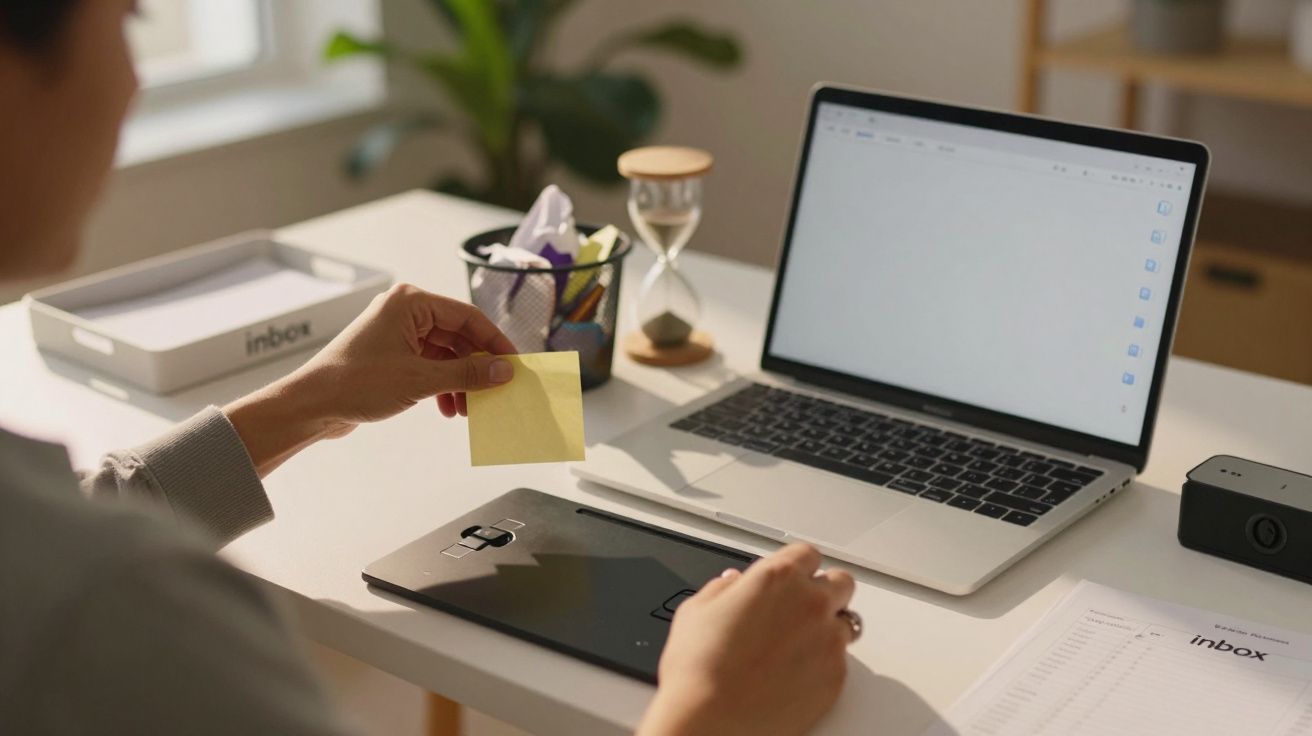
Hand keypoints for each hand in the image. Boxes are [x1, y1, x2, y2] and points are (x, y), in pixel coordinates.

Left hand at [224, 283, 516, 475]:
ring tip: (468, 408)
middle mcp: (404, 312)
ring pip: (445, 354)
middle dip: (476, 367)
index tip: (513, 365)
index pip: (467, 317)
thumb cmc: (355, 383)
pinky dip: (443, 385)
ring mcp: (397, 334)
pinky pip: (430, 366)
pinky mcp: (392, 355)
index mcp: (410, 302)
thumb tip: (503, 370)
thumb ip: (467, 373)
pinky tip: (447, 408)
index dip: (494, 342)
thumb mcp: (420, 379)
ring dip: (460, 380)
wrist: (311, 405)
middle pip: (458, 335)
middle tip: (494, 390)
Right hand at [638, 544, 855, 735]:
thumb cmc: (698, 669)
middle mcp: (810, 603)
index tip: (791, 576)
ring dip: (828, 627)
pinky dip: (824, 662)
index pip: (807, 553)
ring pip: (846, 621)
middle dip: (824, 591)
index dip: (797, 565)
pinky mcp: (836, 676)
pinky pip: (841, 659)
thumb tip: (732, 585)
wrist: (710, 720)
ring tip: (798, 645)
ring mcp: (828, 641)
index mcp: (777, 577)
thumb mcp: (696, 611)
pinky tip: (797, 672)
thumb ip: (722, 589)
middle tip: (801, 608)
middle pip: (840, 582)